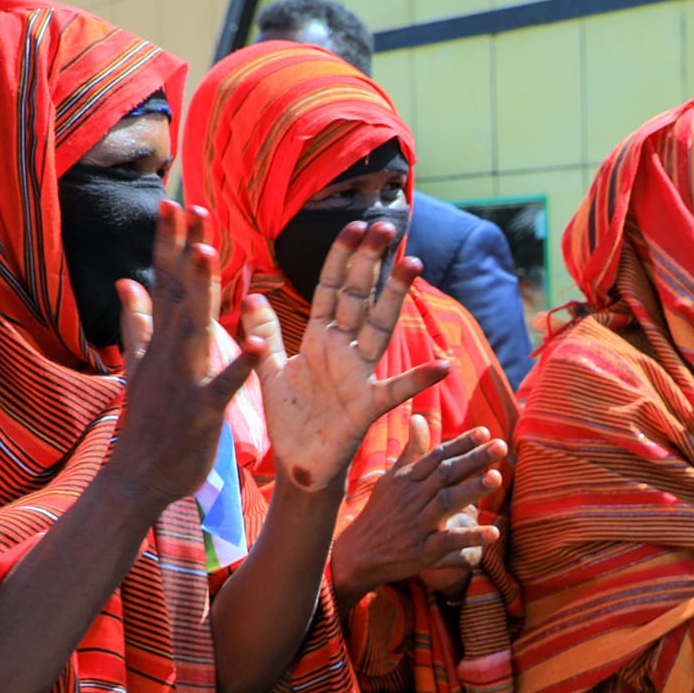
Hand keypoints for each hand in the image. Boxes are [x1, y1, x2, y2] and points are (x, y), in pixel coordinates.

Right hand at [108, 203, 262, 510]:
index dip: (170, 243)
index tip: (175, 202)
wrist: (136, 479)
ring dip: (202, 292)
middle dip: (184, 250)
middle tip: (190, 205)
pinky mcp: (201, 412)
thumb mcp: (139, 366)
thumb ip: (137, 322)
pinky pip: (224, 387)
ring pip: (195, 329)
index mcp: (161, 342)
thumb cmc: (147, 423)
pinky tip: (258, 347)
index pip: (166, 282)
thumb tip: (127, 282)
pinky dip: (240, 368)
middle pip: (178, 293)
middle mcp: (169, 354)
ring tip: (212, 253)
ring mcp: (183, 381)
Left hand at [249, 221, 453, 491]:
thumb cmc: (291, 420)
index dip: (342, 259)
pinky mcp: (366, 406)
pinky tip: (442, 365)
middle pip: (359, 298)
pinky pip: (395, 390)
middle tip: (386, 226)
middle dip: (370, 262)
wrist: (298, 466)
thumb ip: (264, 333)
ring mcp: (358, 375)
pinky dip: (418, 379)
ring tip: (413, 264)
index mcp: (320, 339)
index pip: (331, 289)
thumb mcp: (269, 370)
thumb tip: (251, 295)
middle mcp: (343, 351)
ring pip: (379, 328)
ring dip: (395, 296)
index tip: (355, 227)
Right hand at [329, 416, 505, 607]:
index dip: (461, 444)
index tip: (485, 432)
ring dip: (472, 489)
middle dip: (473, 459)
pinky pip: (448, 542)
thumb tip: (419, 418)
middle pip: (446, 474)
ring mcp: (418, 524)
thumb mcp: (392, 479)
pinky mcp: (423, 552)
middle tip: (500, 446)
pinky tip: (494, 532)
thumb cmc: (381, 512)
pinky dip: (470, 537)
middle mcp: (413, 498)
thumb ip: (412, 450)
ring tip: (497, 477)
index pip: (437, 457)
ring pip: (447, 502)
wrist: (357, 554)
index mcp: (407, 479)